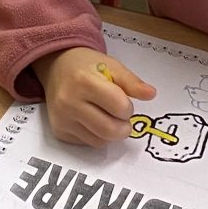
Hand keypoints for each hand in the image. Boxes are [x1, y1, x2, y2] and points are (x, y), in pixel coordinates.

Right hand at [34, 46, 156, 145]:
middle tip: (122, 116)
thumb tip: (151, 94)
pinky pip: (87, 143)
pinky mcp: (59, 131)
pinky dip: (96, 135)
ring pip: (100, 141)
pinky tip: (92, 120)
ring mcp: (62, 119)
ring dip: (110, 133)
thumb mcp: (111, 65)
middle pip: (110, 130)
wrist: (56, 67)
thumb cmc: (86, 65)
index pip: (119, 106)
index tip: (123, 101)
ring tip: (106, 116)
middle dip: (123, 126)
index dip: (127, 107)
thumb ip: (132, 82)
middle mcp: (69, 102)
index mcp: (84, 81)